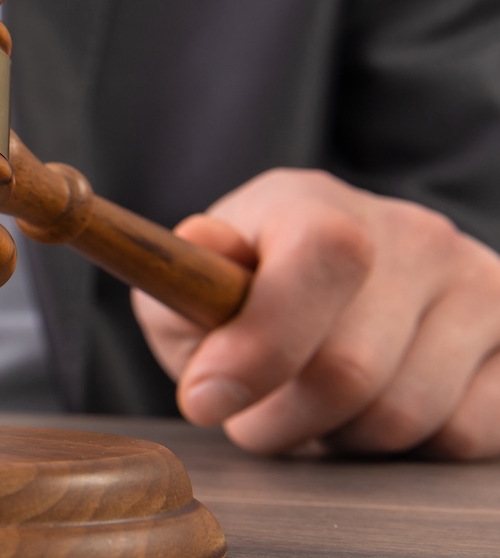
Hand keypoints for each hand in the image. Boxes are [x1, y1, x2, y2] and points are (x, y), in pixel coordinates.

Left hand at [134, 169, 499, 459]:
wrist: (332, 302)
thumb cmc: (246, 298)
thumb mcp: (193, 286)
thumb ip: (186, 279)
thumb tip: (203, 245)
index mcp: (319, 205)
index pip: (324, 255)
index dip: (261, 344)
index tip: (203, 400)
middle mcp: (414, 235)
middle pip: (350, 369)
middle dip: (279, 420)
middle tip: (252, 418)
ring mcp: (478, 286)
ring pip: (404, 415)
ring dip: (338, 439)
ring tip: (313, 412)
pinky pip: (462, 434)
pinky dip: (404, 450)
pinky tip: (372, 413)